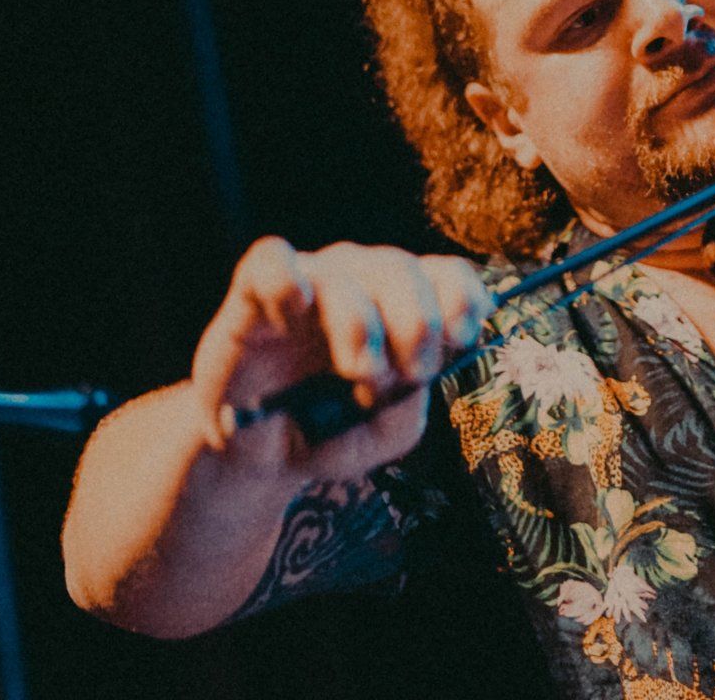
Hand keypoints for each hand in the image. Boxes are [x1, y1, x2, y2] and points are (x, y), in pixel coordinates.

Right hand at [190, 238, 494, 484]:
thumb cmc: (331, 431)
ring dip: (360, 322)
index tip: (462, 338)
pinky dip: (285, 280)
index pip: (447, 274)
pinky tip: (294, 311)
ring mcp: (311, 281)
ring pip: (345, 270)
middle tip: (414, 372)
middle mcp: (363, 281)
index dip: (462, 297)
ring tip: (360, 370)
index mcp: (406, 304)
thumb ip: (407, 406)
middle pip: (401, 268)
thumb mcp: (383, 433)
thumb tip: (415, 377)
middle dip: (417, 321)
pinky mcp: (253, 292)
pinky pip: (271, 259)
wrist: (260, 454)